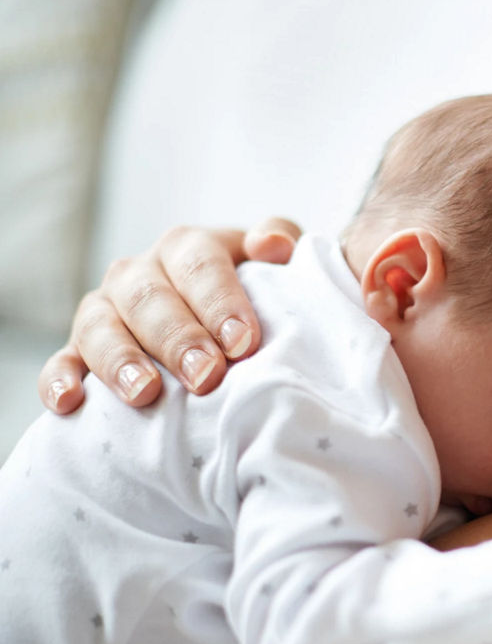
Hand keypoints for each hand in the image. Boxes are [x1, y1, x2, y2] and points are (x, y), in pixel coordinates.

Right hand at [38, 217, 303, 413]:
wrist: (221, 321)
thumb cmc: (256, 291)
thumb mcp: (276, 260)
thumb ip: (279, 239)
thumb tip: (272, 245)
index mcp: (186, 247)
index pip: (199, 265)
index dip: (219, 301)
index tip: (243, 343)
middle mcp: (139, 273)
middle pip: (149, 298)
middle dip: (178, 338)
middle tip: (206, 376)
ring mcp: (105, 310)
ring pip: (99, 327)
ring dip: (120, 360)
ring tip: (145, 393)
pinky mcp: (80, 349)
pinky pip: (61, 360)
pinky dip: (60, 380)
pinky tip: (69, 404)